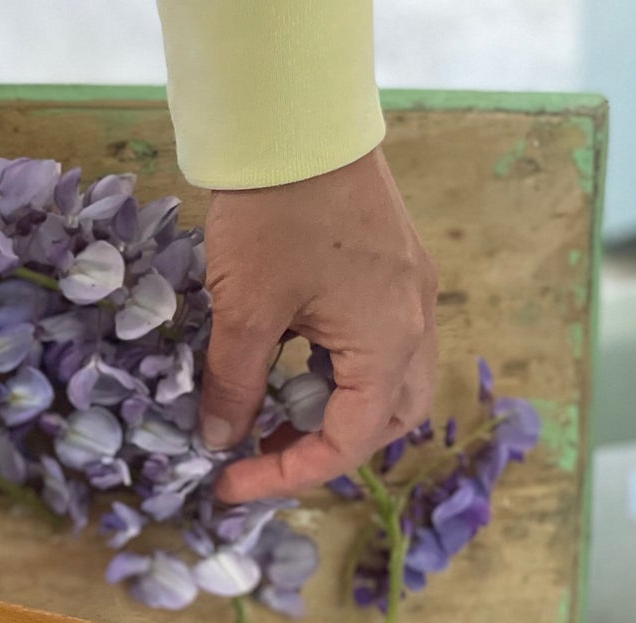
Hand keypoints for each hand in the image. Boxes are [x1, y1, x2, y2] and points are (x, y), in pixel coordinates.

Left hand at [199, 146, 437, 502]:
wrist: (299, 124)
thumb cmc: (274, 216)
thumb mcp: (244, 311)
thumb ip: (235, 384)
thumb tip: (221, 439)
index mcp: (387, 341)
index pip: (350, 441)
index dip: (287, 474)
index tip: (230, 486)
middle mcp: (414, 321)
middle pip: (389, 418)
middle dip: (325, 446)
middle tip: (260, 455)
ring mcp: (407, 291)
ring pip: (387, 382)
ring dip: (331, 409)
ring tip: (266, 414)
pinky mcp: (390, 268)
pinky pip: (375, 341)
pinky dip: (334, 369)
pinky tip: (283, 363)